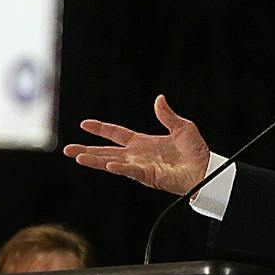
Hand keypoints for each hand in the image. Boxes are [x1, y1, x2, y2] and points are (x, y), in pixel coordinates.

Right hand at [62, 94, 209, 194]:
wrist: (207, 169)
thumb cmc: (197, 151)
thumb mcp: (182, 127)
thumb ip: (167, 115)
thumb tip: (159, 99)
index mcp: (144, 142)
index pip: (117, 134)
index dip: (101, 129)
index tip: (84, 124)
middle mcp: (138, 155)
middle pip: (107, 151)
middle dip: (87, 150)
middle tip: (68, 149)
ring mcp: (141, 167)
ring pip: (112, 162)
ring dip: (95, 160)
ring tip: (77, 157)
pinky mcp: (149, 176)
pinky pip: (131, 171)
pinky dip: (120, 168)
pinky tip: (108, 165)